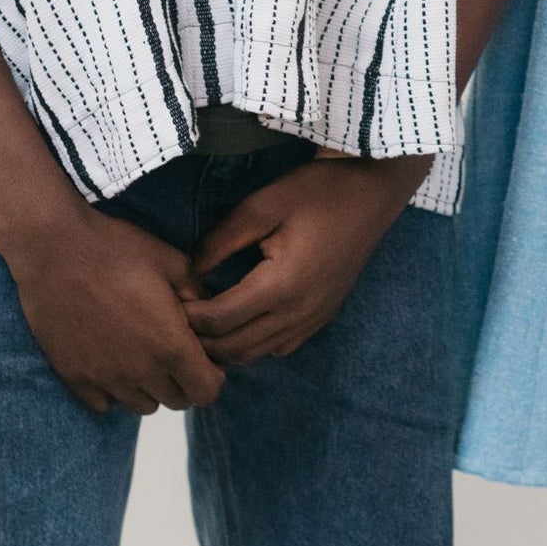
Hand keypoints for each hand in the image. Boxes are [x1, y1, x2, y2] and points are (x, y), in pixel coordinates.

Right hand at [4, 204, 225, 415]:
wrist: (54, 250)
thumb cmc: (117, 249)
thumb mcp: (172, 261)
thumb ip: (198, 294)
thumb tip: (208, 314)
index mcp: (170, 344)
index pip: (207, 391)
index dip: (212, 376)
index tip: (203, 356)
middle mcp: (140, 371)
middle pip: (177, 400)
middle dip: (183, 380)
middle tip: (172, 348)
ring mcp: (105, 379)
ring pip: (142, 405)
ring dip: (149, 386)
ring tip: (141, 352)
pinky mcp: (75, 379)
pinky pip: (105, 404)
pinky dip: (113, 389)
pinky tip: (110, 358)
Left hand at [186, 153, 428, 364]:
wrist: (373, 194)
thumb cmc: (318, 191)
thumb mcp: (263, 204)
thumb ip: (222, 240)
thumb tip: (191, 270)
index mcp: (281, 285)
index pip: (220, 320)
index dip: (189, 315)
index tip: (173, 297)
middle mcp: (298, 313)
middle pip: (234, 348)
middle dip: (201, 338)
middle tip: (180, 314)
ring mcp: (313, 319)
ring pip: (256, 354)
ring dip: (226, 345)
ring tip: (206, 319)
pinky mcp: (322, 316)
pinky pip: (279, 347)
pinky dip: (254, 343)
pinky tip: (243, 319)